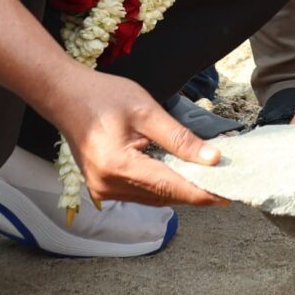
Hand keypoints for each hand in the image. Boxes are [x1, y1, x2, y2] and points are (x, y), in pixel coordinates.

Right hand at [37, 64, 226, 207]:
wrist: (65, 96)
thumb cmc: (102, 96)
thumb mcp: (145, 110)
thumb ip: (179, 138)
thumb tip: (211, 159)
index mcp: (118, 166)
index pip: (170, 187)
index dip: (202, 192)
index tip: (229, 194)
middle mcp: (108, 186)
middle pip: (164, 196)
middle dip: (195, 191)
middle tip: (225, 183)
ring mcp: (103, 190)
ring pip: (153, 198)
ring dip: (179, 190)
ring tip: (208, 179)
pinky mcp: (103, 187)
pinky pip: (140, 193)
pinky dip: (162, 186)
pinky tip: (179, 174)